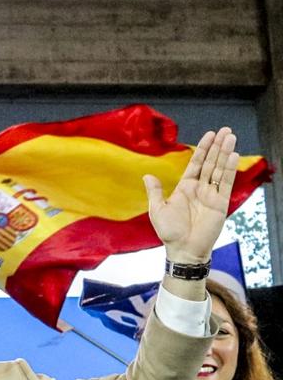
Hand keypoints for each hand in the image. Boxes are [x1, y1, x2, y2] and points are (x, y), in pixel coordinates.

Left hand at [145, 127, 238, 263]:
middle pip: (210, 162)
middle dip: (217, 146)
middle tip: (225, 130)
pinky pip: (226, 183)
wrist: (182, 249)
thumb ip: (155, 192)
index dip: (203, 149)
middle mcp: (200, 188)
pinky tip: (232, 156)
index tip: (209, 135)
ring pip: (219, 169)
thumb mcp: (157, 209)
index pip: (196, 163)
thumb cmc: (169, 232)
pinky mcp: (220, 203)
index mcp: (185, 188)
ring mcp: (211, 194)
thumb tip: (147, 175)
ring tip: (230, 137)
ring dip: (225, 153)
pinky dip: (229, 169)